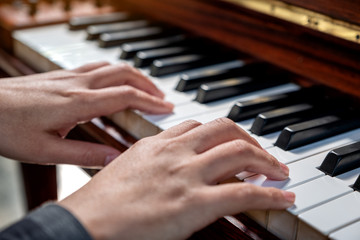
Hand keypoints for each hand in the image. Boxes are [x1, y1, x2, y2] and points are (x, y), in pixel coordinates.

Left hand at [0, 62, 172, 165]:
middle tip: (163, 98)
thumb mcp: (46, 152)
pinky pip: (97, 66)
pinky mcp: (61, 74)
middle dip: (148, 85)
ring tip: (146, 88)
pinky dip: (116, 71)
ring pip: (112, 66)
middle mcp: (78, 84)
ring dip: (134, 75)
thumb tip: (115, 159)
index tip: (167, 108)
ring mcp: (69, 75)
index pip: (126, 96)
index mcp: (78, 103)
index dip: (150, 102)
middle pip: (124, 74)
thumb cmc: (7, 128)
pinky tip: (115, 80)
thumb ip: (84, 156)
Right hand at [60, 118, 294, 239]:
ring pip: (239, 152)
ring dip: (265, 160)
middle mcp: (175, 152)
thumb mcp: (127, 170)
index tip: (232, 141)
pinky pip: (244, 193)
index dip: (221, 132)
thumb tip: (167, 169)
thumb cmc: (99, 203)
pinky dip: (269, 194)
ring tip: (278, 171)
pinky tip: (282, 197)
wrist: (85, 225)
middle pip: (225, 129)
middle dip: (250, 138)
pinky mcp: (194, 204)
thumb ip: (151, 162)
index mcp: (157, 144)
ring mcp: (186, 175)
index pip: (198, 125)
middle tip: (262, 153)